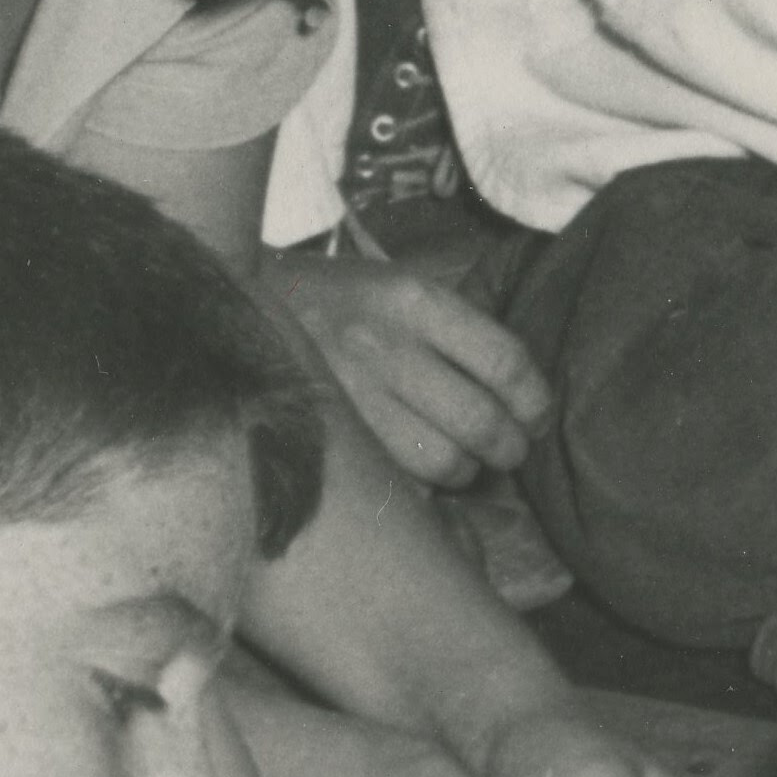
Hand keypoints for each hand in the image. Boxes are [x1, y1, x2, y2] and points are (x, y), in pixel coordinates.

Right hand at [271, 260, 550, 488]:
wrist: (239, 308)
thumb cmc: (338, 303)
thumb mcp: (398, 290)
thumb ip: (457, 333)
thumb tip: (522, 397)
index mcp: (413, 301)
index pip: (505, 361)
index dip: (535, 401)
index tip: (537, 417)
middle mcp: (382, 346)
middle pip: (480, 421)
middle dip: (509, 448)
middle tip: (509, 451)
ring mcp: (350, 396)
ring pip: (442, 461)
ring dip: (467, 472)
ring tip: (463, 462)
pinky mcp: (326, 437)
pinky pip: (395, 482)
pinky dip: (418, 487)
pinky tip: (416, 472)